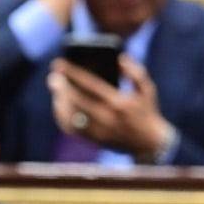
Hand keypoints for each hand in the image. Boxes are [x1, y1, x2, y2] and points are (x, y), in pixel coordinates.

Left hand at [49, 55, 171, 159]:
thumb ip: (135, 71)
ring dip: (60, 102)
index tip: (59, 64)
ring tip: (57, 90)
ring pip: (71, 116)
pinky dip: (63, 117)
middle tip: (53, 77)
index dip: (72, 73)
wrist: (150, 144)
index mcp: (119, 103)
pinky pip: (72, 129)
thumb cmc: (147, 112)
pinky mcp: (94, 140)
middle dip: (61, 88)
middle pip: (76, 100)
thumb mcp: (147, 89)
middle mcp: (107, 118)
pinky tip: (60, 106)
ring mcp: (99, 131)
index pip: (90, 84)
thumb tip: (119, 59)